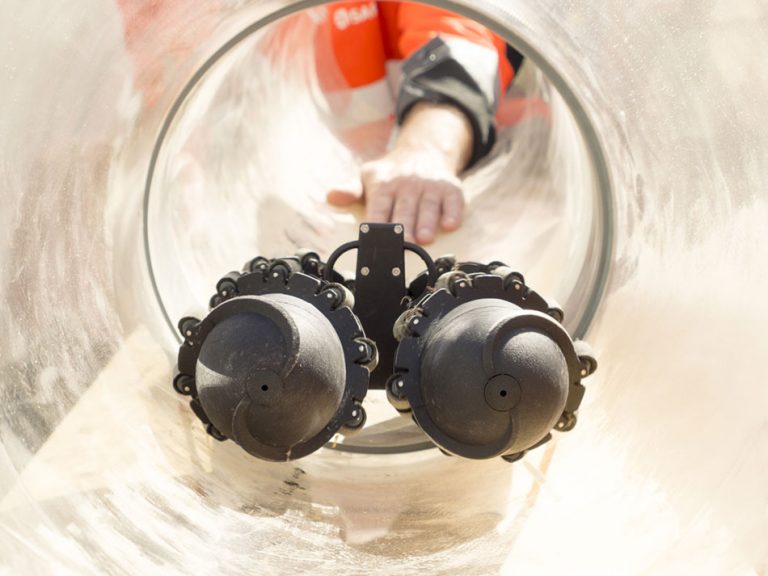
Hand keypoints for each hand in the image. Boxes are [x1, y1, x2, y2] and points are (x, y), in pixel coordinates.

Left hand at [326, 102, 473, 244]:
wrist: (423, 151)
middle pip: (405, 209)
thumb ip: (350, 190)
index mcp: (384, 183)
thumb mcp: (367, 177)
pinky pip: (454, 200)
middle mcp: (408, 183)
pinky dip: (454, 212)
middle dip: (404, 226)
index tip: (374, 238)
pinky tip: (450, 225)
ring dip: (428, 222)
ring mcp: (431, 185)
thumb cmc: (392, 174)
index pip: (379, 206)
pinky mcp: (451, 187)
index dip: (377, 223)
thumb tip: (331, 197)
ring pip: (429, 206)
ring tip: (424, 239)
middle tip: (403, 244)